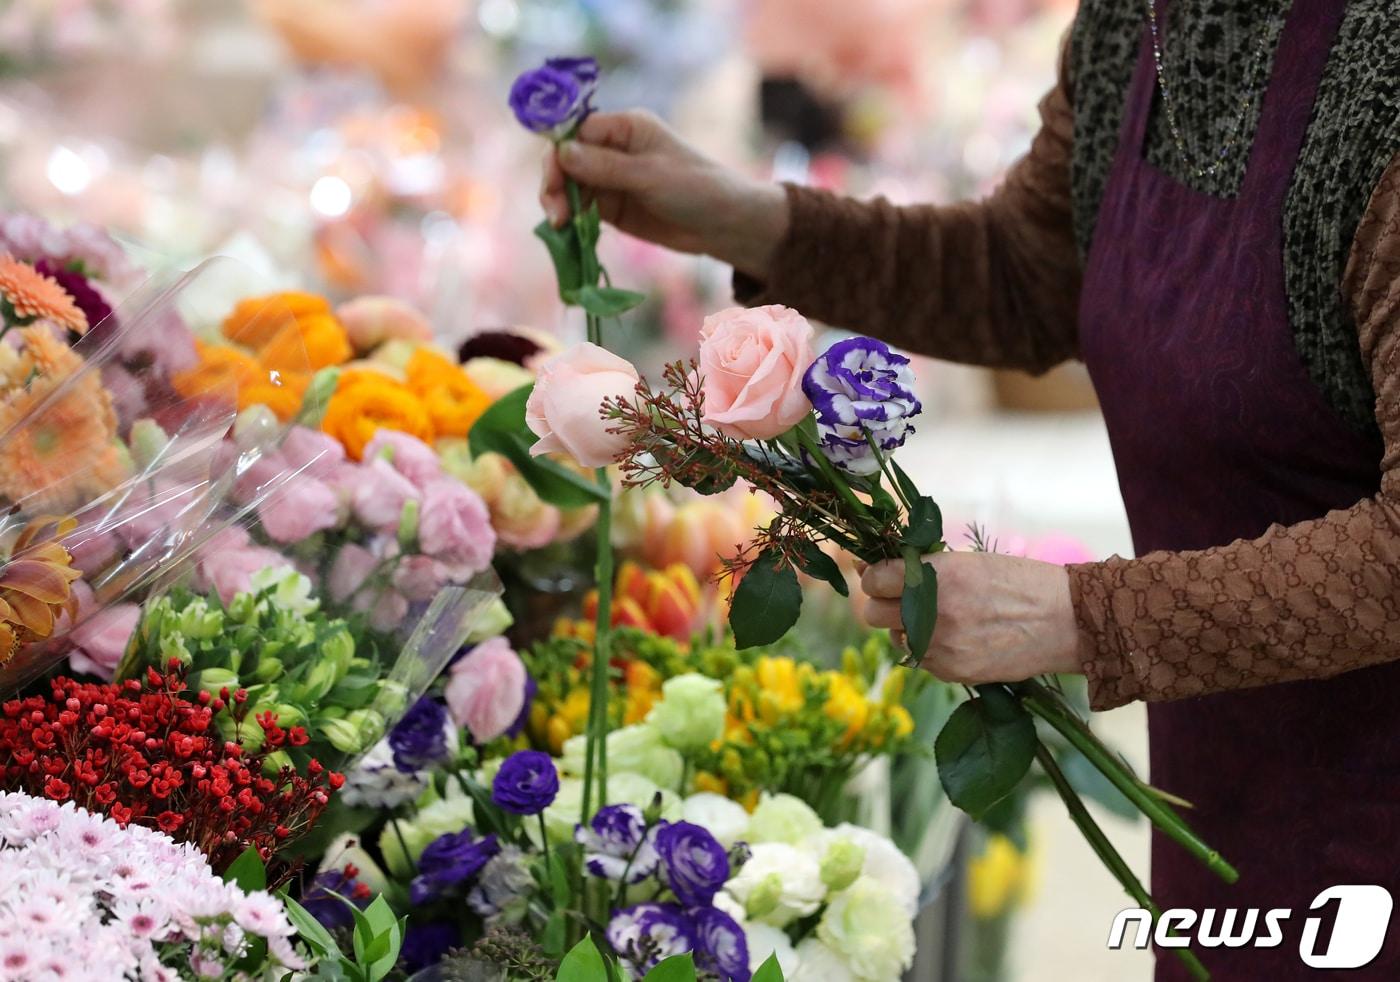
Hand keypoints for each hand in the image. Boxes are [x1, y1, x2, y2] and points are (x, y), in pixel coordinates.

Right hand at [539, 110, 788, 278]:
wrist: (725, 225)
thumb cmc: (696, 189)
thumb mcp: (650, 176)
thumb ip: (605, 167)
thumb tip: (562, 153)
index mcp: (625, 128)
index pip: (577, 132)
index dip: (559, 154)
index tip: (552, 180)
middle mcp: (614, 149)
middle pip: (568, 160)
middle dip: (555, 184)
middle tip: (555, 215)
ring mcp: (612, 179)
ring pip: (571, 187)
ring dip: (560, 205)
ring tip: (560, 227)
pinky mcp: (614, 207)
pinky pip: (582, 210)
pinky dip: (572, 220)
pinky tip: (567, 234)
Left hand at [861, 552, 1081, 683]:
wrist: (1064, 621)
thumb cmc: (1018, 582)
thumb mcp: (968, 562)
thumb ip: (922, 569)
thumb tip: (874, 571)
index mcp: (935, 576)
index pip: (875, 580)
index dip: (875, 577)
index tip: (883, 576)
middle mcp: (931, 612)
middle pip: (873, 614)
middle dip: (884, 605)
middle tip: (903, 599)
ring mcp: (939, 646)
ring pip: (896, 639)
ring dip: (907, 629)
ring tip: (941, 619)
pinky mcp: (951, 672)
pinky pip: (921, 660)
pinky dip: (930, 650)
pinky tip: (958, 638)